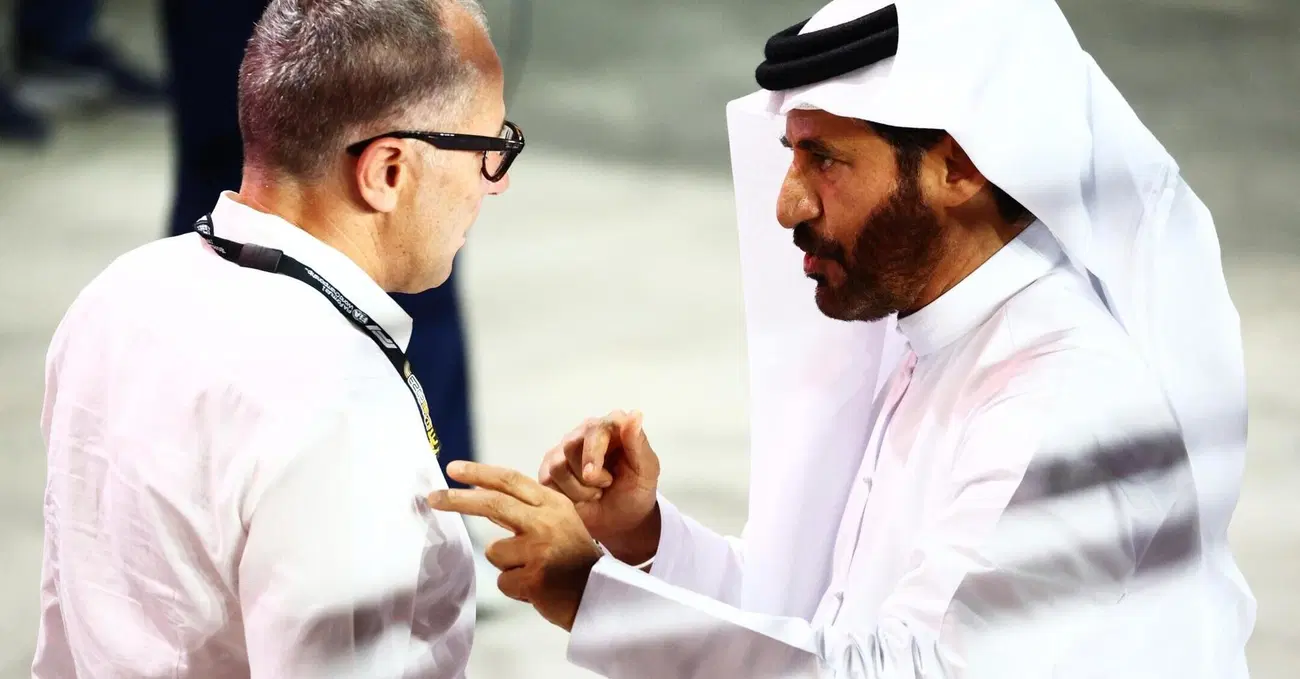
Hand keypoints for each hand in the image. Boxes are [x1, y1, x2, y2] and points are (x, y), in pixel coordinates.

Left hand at [428, 461, 603, 631]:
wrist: (601, 595)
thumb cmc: (572, 558)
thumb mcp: (558, 522)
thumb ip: (524, 509)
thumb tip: (479, 495)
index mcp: (553, 503)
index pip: (510, 480)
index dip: (479, 473)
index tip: (453, 469)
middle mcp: (546, 521)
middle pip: (493, 504)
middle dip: (458, 500)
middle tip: (432, 498)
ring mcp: (540, 549)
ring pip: (495, 552)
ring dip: (507, 565)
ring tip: (533, 571)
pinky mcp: (534, 578)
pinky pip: (503, 581)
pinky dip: (515, 587)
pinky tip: (538, 587)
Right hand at [539, 410, 661, 564]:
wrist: (621, 520)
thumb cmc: (636, 491)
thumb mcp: (647, 470)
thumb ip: (639, 443)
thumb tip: (634, 414)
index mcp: (610, 426)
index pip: (596, 427)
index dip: (594, 452)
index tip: (598, 476)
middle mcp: (584, 432)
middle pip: (572, 446)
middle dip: (590, 476)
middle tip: (606, 485)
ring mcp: (563, 450)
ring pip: (559, 465)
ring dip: (580, 488)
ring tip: (596, 492)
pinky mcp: (549, 469)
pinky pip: (549, 479)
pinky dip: (568, 495)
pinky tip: (581, 497)